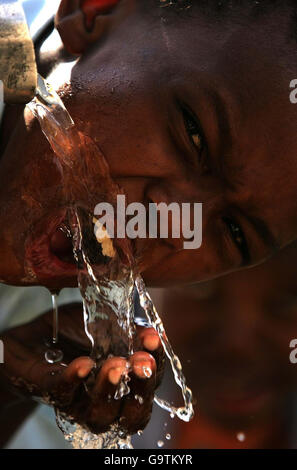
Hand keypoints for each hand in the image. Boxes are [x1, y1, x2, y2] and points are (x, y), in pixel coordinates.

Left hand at [0, 302, 163, 434]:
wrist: (34, 337)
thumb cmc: (75, 333)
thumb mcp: (107, 325)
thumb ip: (129, 331)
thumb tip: (154, 333)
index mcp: (125, 384)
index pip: (150, 385)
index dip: (156, 365)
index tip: (154, 339)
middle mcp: (106, 401)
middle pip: (133, 414)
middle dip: (141, 389)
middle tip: (141, 364)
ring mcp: (78, 403)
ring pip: (99, 415)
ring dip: (110, 390)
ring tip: (115, 365)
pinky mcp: (51, 394)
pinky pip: (64, 394)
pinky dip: (75, 380)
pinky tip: (83, 364)